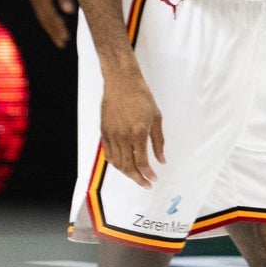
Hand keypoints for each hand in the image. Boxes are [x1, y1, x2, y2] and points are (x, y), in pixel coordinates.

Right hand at [27, 0, 74, 46]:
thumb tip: (69, 12)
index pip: (51, 18)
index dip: (58, 29)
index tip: (65, 39)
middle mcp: (35, 0)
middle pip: (45, 21)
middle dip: (54, 32)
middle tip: (62, 44)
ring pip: (43, 17)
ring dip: (51, 28)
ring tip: (59, 37)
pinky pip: (42, 11)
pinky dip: (48, 19)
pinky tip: (54, 23)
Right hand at [100, 69, 164, 187]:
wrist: (122, 83)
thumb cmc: (142, 97)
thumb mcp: (156, 118)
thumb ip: (158, 141)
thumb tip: (161, 160)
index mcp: (138, 132)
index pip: (141, 162)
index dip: (147, 174)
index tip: (153, 179)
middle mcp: (123, 136)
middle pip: (128, 166)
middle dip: (138, 178)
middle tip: (146, 183)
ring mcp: (111, 135)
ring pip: (117, 163)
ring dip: (127, 173)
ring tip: (137, 176)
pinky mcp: (104, 132)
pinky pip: (108, 154)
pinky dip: (116, 163)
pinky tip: (124, 165)